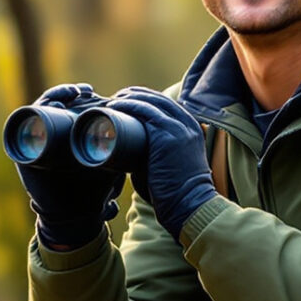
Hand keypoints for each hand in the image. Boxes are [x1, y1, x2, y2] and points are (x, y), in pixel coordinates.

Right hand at [12, 84, 122, 248]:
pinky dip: (38, 111)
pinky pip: (27, 125)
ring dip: (56, 96)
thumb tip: (160, 145)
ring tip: (73, 94)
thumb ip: (134, 154)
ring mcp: (39, 141)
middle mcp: (54, 134)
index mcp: (73, 134)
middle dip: (70, 92)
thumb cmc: (96, 190)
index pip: (74, 106)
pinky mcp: (26, 149)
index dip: (83, 96)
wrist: (76, 215)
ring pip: (44, 110)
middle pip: (59, 104)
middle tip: (86, 91)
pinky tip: (53, 105)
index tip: (94, 92)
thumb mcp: (115, 164)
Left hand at [103, 87, 217, 238]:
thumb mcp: (168, 164)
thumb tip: (127, 155)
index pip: (165, 104)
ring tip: (110, 101)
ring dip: (128, 98)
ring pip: (149, 101)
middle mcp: (187, 122)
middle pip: (156, 98)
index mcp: (190, 127)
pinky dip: (128, 105)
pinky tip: (114, 106)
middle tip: (114, 100)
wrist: (189, 205)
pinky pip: (144, 111)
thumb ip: (152, 154)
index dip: (144, 99)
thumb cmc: (174, 192)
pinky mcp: (167, 134)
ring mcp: (178, 126)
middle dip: (134, 95)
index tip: (125, 102)